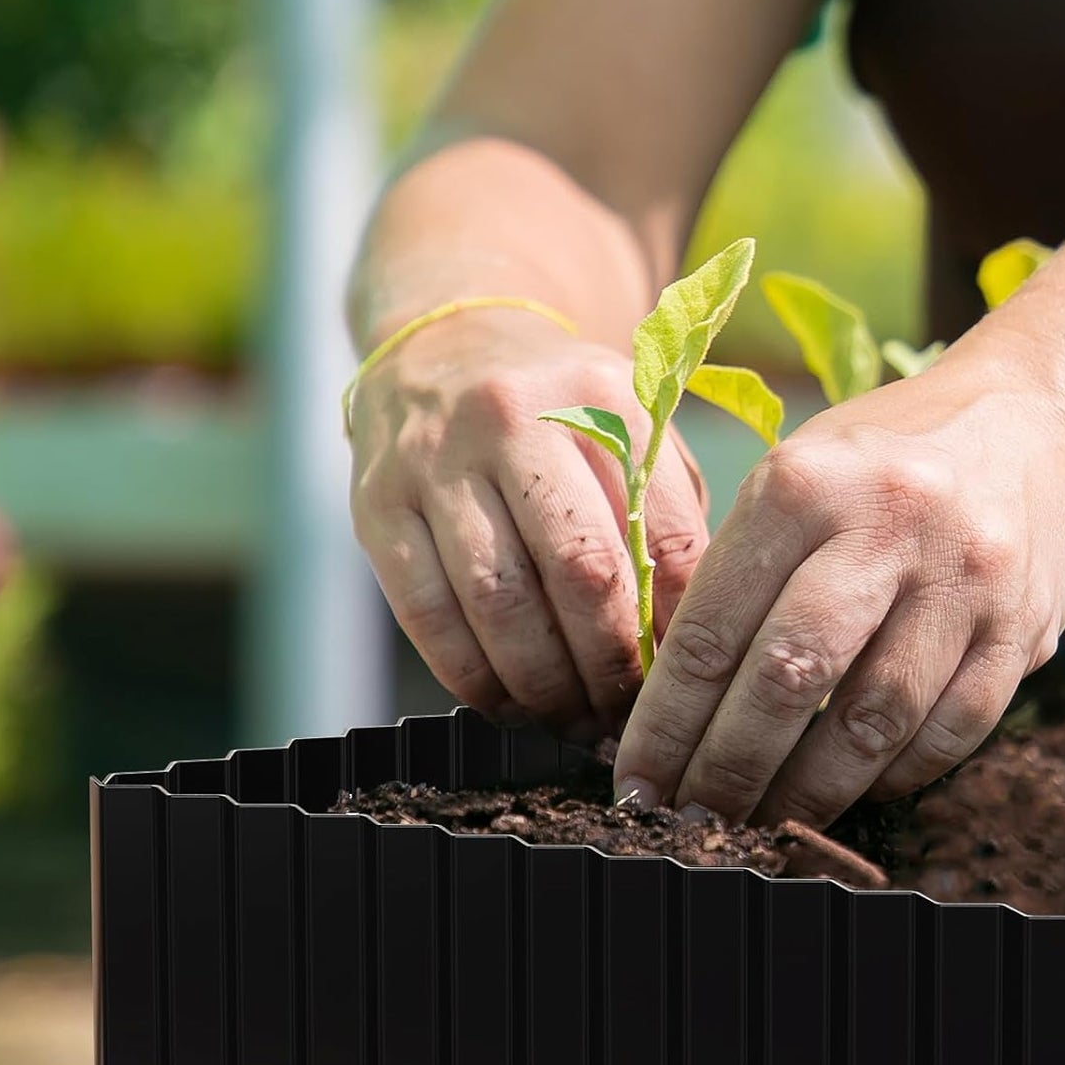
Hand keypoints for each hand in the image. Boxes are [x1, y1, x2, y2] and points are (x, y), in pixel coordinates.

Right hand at [349, 311, 708, 740]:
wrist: (444, 348)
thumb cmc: (562, 411)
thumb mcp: (631, 424)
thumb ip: (667, 509)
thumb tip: (688, 635)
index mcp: (600, 397)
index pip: (662, 532)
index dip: (679, 623)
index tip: (686, 673)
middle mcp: (514, 418)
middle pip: (581, 572)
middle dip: (610, 665)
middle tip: (626, 712)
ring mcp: (435, 461)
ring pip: (501, 605)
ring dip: (544, 685)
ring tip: (572, 716)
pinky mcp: (376, 506)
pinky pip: (429, 617)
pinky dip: (473, 678)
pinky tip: (507, 701)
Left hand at [613, 352, 1064, 827]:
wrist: (1030, 423)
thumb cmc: (879, 464)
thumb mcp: (797, 475)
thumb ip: (739, 571)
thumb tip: (673, 701)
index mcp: (804, 482)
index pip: (713, 626)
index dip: (666, 722)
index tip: (636, 780)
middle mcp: (887, 524)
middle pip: (787, 678)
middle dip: (726, 769)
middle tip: (692, 820)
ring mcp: (964, 579)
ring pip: (871, 721)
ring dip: (807, 790)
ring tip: (762, 820)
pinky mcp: (1022, 628)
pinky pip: (949, 733)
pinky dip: (893, 775)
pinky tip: (851, 786)